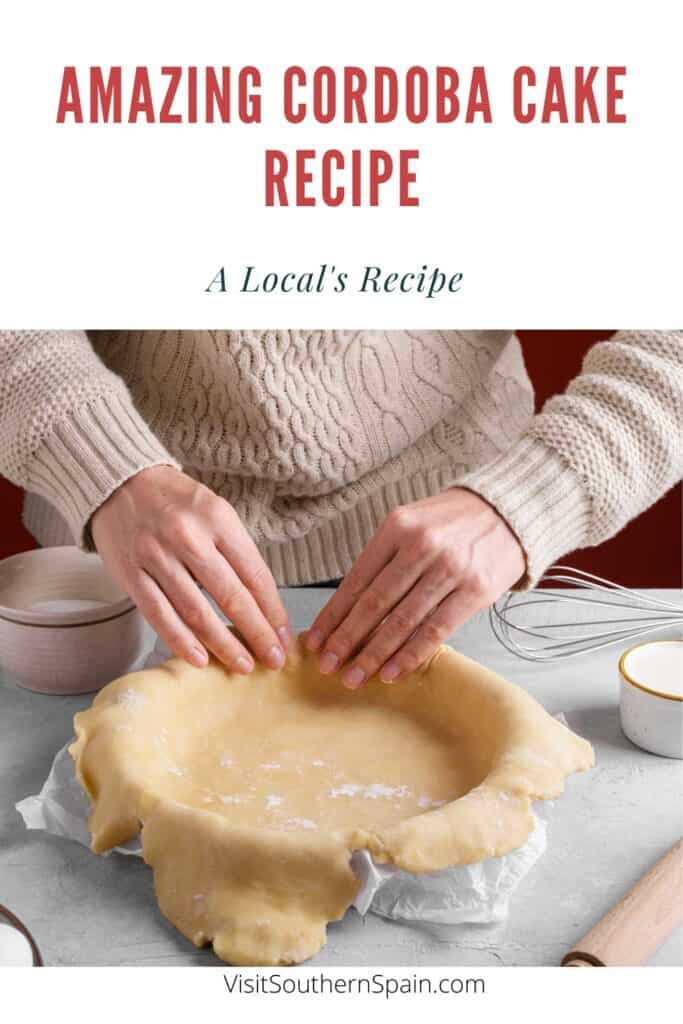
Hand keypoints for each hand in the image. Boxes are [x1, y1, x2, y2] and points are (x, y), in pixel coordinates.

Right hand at [91, 466, 290, 671]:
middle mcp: (188, 537)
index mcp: (218, 519)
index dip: (273, 611)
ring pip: (197, 612)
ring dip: (223, 644)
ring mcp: (157, 557)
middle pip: (231, 597)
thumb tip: (261, 604)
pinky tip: (200, 660)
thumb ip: (236, 552)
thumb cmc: (176, 502)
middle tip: (273, 660)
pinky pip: (160, 615)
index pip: (255, 575)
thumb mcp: (215, 511)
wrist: (119, 481)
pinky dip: (181, 641)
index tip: (283, 635)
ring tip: (242, 665)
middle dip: (257, 634)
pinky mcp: (131, 574)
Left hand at [305, 488, 524, 687]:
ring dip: (374, 654)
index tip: (316, 641)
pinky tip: (391, 672)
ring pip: (402, 621)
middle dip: (347, 639)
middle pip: (375, 603)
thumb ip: (384, 560)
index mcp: (397, 527)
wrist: (508, 511)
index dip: (334, 615)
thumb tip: (348, 609)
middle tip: (327, 666)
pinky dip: (410, 655)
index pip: (357, 579)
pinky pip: (436, 631)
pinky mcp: (475, 590)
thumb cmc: (451, 523)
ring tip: (354, 676)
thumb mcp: (412, 524)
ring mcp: (450, 568)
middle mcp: (421, 545)